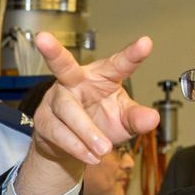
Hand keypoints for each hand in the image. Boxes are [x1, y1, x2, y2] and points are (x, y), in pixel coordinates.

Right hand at [15, 33, 157, 194]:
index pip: (118, 64)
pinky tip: (90, 156)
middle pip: (63, 65)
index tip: (146, 43)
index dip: (132, 54)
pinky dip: (77, 146)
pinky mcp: (44, 120)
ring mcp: (56, 99)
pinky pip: (59, 132)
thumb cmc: (100, 123)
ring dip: (86, 131)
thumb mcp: (124, 121)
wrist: (71, 147)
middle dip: (52, 52)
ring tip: (104, 149)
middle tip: (42, 39)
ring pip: (68, 111)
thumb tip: (152, 119)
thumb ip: (137, 118)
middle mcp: (75, 81)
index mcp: (102, 75)